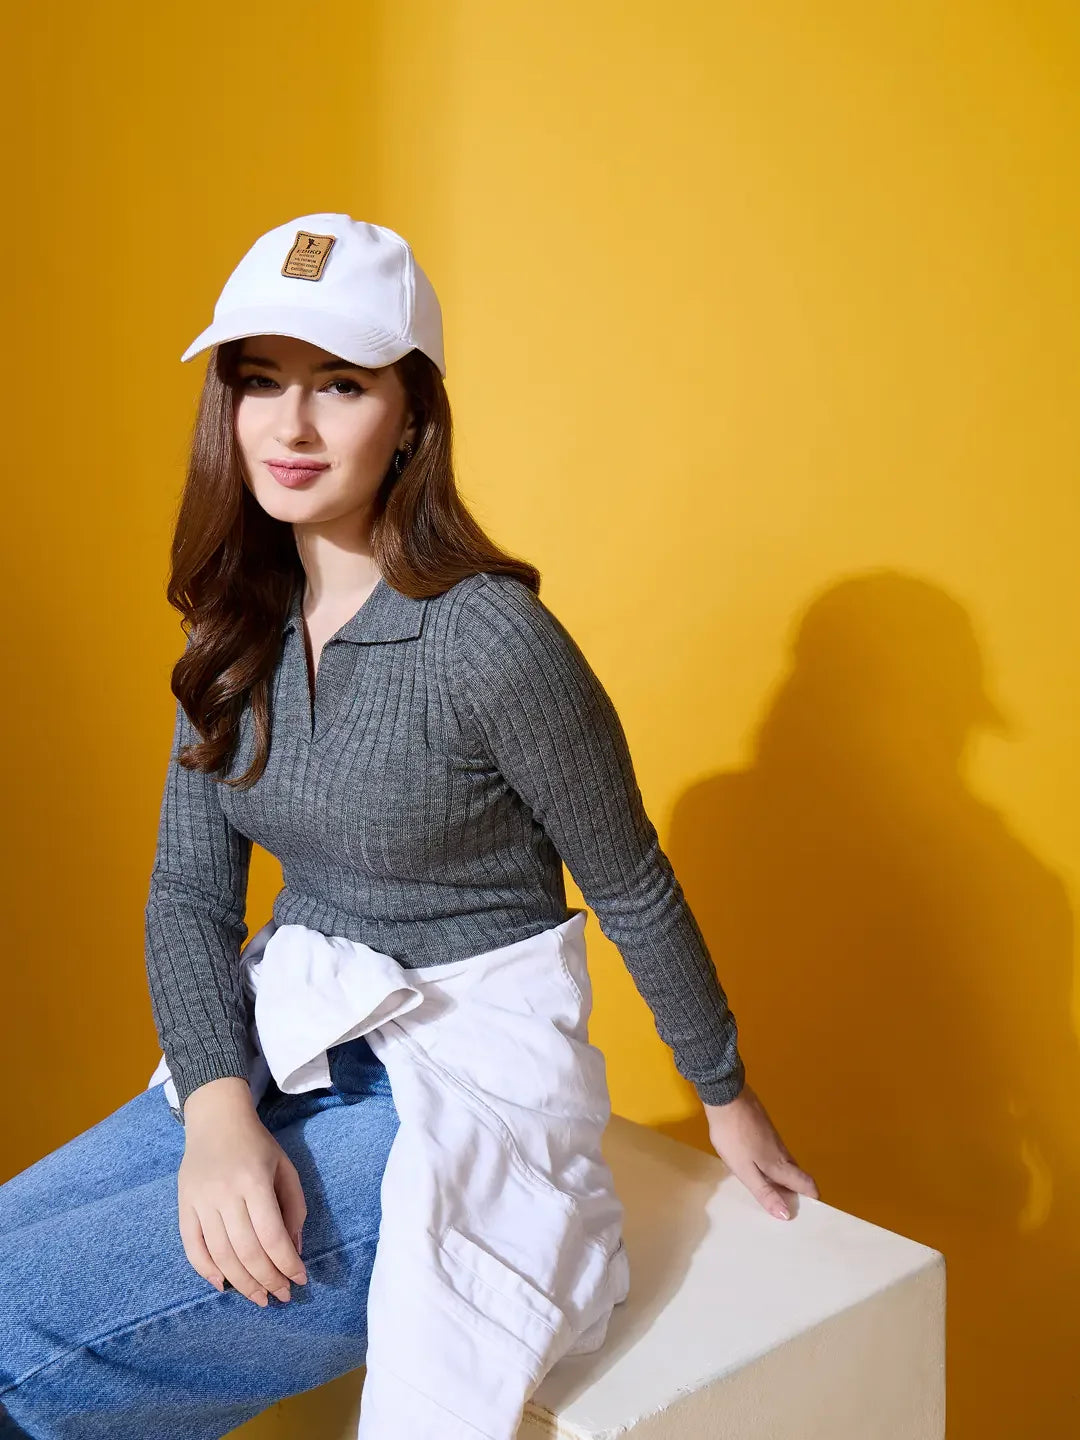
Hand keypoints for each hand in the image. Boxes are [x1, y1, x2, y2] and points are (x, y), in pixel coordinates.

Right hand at [178, 1078, 308, 1305]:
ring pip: (220, 1255)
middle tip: (282, 1296)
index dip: (287, 1263)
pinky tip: (224, 1285)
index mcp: (254, 1181)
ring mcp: (200, 1201)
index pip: (272, 1235)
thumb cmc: (257, 1145)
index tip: (300, 1280)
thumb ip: (294, 1207)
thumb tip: (293, 1250)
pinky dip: (207, 1272)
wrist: (216, 1119)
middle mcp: (225, 1193)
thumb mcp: (285, 1167)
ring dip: (241, 1284)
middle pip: (246, 1251)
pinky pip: (192, 1248)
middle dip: (268, 1280)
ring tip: (259, 1297)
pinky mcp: (184, 1206)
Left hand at [703, 1081, 818, 1220]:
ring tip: (771, 1187)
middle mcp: (781, 1151)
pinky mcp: (763, 1126)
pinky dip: (772, 1161)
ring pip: (784, 1160)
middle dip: (795, 1188)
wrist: (727, 1099)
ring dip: (782, 1175)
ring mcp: (772, 1136)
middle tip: (786, 1203)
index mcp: (779, 1165)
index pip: (805, 1182)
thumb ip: (764, 1192)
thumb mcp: (745, 1171)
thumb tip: (786, 1214)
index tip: (810, 1208)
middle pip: (795, 1172)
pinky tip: (758, 1162)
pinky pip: (773, 1149)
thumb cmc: (734, 1138)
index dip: (811, 1195)